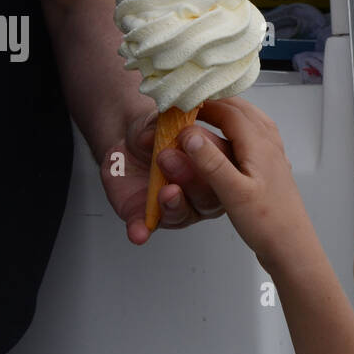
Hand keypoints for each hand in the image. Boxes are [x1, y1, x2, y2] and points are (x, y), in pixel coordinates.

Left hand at [99, 107, 233, 244]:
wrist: (129, 145)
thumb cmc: (156, 133)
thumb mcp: (156, 121)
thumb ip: (158, 126)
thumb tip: (151, 135)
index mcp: (216, 163)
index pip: (225, 163)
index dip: (212, 154)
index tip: (193, 138)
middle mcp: (203, 191)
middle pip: (208, 195)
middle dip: (190, 177)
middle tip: (167, 157)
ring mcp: (179, 207)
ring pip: (183, 213)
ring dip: (174, 204)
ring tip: (165, 192)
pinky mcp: (149, 218)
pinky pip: (146, 227)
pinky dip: (141, 230)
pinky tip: (138, 232)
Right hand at [177, 98, 314, 271]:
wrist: (291, 247)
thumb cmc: (268, 224)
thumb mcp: (233, 193)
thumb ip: (210, 162)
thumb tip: (189, 135)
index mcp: (259, 144)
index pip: (228, 109)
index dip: (202, 102)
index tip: (180, 102)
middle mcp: (269, 144)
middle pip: (241, 110)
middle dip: (215, 102)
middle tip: (190, 103)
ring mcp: (273, 155)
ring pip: (250, 121)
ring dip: (228, 113)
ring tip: (208, 113)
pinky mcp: (271, 168)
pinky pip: (254, 136)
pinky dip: (238, 129)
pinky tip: (230, 139)